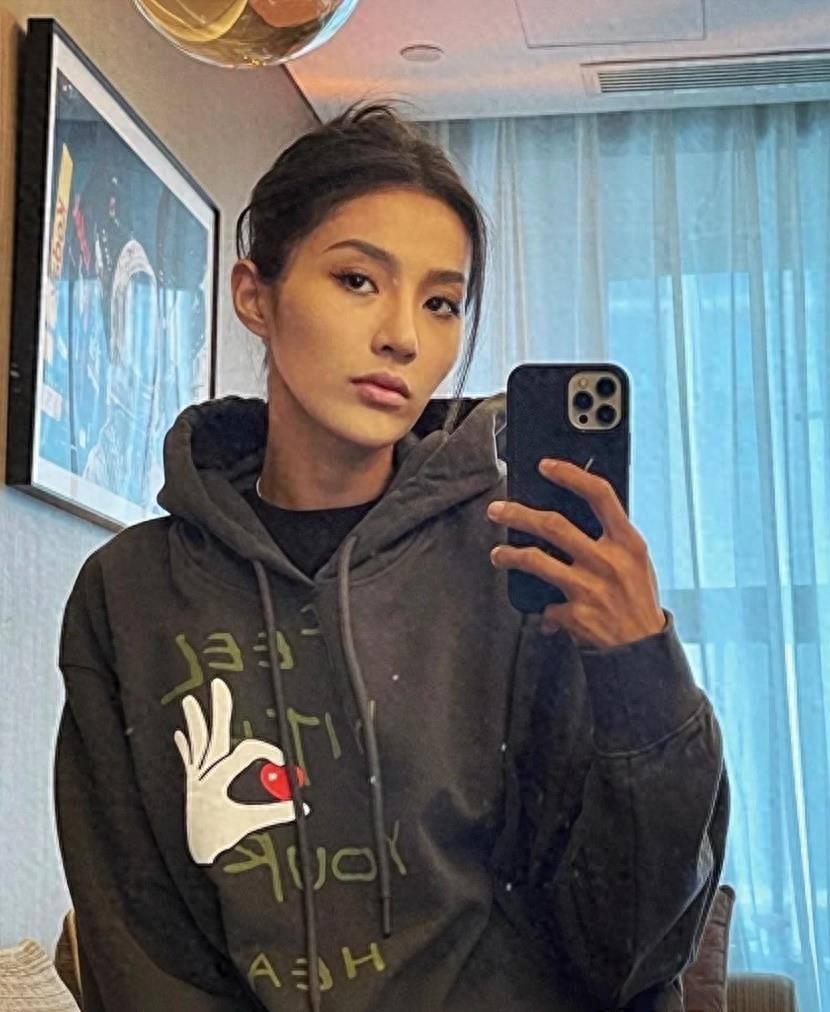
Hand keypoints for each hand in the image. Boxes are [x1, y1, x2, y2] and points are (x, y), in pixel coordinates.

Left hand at [174, 677, 309, 864]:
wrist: (199, 856)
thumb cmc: (222, 842)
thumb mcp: (250, 824)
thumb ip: (277, 812)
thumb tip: (303, 805)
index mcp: (217, 781)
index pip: (246, 752)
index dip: (268, 752)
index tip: (285, 763)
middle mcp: (203, 776)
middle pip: (213, 735)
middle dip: (219, 709)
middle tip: (219, 685)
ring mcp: (196, 780)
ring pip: (197, 744)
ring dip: (195, 721)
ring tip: (189, 700)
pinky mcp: (193, 786)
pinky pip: (189, 760)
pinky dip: (186, 746)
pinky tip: (180, 734)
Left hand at [487, 458, 665, 648]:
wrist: (642, 651)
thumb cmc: (637, 600)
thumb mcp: (635, 562)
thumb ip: (610, 538)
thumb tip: (573, 513)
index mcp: (628, 542)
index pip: (600, 495)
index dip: (571, 475)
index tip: (546, 466)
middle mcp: (609, 561)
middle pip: (554, 525)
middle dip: (519, 514)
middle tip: (498, 510)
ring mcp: (590, 588)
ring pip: (536, 560)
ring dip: (510, 555)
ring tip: (498, 554)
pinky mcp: (575, 614)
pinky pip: (547, 604)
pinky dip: (544, 608)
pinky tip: (545, 612)